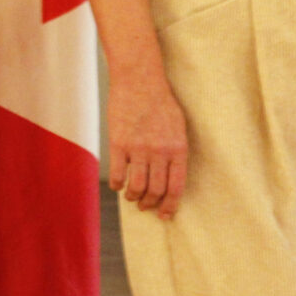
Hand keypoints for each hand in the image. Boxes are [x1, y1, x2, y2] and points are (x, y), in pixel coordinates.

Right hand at [105, 74, 189, 218]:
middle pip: (156, 191)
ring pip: (136, 187)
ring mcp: (138, 148)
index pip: (176, 186)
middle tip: (145, 206)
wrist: (139, 80)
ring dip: (133, 196)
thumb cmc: (160, 102)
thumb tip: (171, 178)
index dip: (171, 205)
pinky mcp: (118, 144)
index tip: (165, 215)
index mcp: (178, 147)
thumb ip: (175, 151)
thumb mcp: (178, 126)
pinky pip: (117, 175)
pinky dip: (117, 185)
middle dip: (150, 204)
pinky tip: (118, 183)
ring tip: (132, 196)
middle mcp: (160, 150)